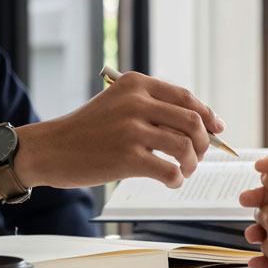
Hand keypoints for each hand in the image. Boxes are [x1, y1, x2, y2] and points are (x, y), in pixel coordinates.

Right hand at [18, 71, 224, 188]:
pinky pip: (169, 170)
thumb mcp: (117, 104)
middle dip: (204, 142)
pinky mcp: (127, 158)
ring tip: (183, 171)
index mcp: (136, 85)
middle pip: (192, 120)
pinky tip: (170, 182)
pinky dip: (177, 179)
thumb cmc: (86, 130)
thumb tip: (197, 125)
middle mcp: (136, 102)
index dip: (208, 114)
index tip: (218, 128)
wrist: (49, 149)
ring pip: (185, 147)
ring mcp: (132, 130)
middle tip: (198, 156)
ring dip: (192, 163)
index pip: (186, 96)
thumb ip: (151, 108)